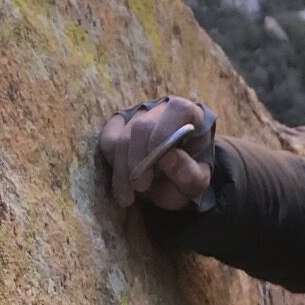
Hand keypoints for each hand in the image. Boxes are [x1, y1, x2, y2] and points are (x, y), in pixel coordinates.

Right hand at [99, 96, 215, 210]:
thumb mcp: (197, 182)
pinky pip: (107, 141)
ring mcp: (139, 114)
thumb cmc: (189, 177)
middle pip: (141, 126)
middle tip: (141, 188)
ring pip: (120, 137)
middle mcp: (163, 108)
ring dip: (122, 170)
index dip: (162, 137)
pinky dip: (112, 164)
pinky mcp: (119, 124)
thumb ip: (188, 172)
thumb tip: (166, 156)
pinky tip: (122, 184)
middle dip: (137, 161)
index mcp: (191, 113)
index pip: (176, 110)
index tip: (154, 169)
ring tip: (128, 196)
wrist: (175, 182)